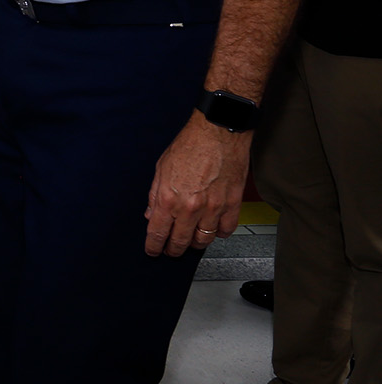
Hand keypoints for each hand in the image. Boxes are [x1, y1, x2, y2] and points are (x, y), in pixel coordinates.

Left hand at [144, 116, 248, 256]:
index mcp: (168, 198)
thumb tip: (151, 214)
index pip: (157, 232)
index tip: (153, 251)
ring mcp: (213, 207)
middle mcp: (190, 207)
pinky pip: (226, 229)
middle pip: (180, 241)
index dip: (153, 246)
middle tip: (171, 251)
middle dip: (173, 250)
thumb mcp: (161, 169)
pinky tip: (213, 230)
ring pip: (204, 240)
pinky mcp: (233, 204)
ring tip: (190, 241)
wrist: (218, 132)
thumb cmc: (190, 145)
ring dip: (195, 244)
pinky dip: (219, 233)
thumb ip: (154, 195)